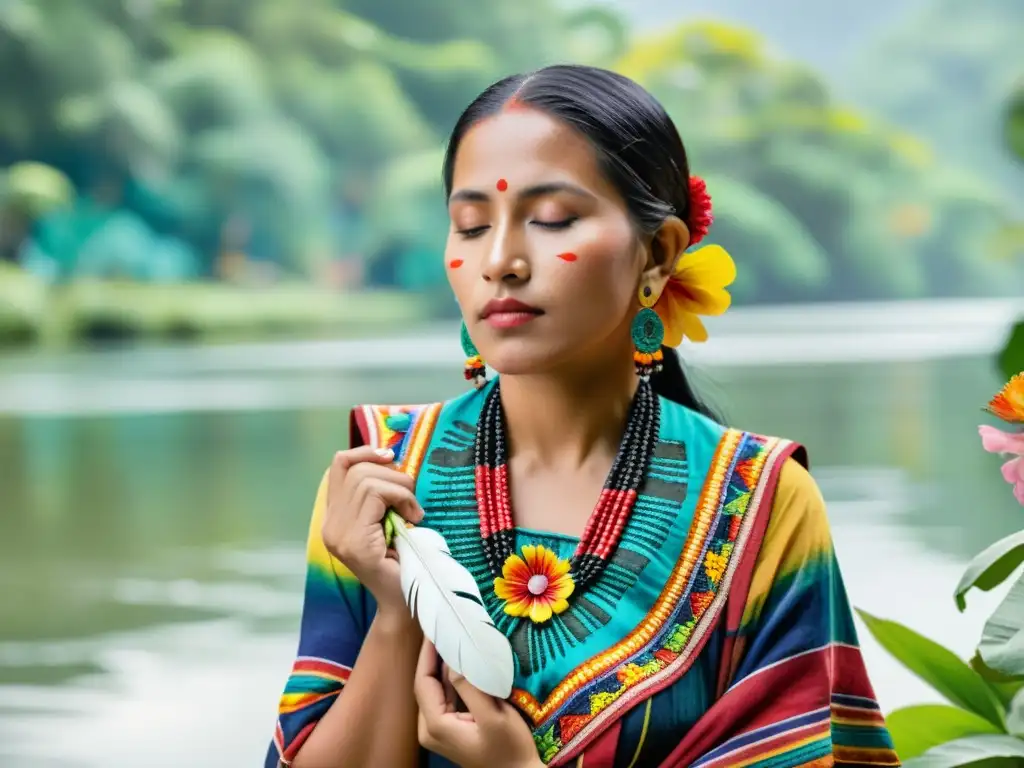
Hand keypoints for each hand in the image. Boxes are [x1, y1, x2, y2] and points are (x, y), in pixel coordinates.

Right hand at [322, 446, 423, 618]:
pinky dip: (401, 498)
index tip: (391, 455)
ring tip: (414, 510)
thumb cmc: (404, 560)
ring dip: (400, 488)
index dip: (364, 452)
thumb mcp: (390, 518)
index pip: (338, 466)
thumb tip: (391, 455)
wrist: (407, 603)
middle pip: (355, 469)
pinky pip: (376, 495)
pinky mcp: (353, 541)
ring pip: (366, 480)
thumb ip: (381, 493)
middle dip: (392, 473)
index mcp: (335, 518)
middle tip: (411, 497)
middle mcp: (330, 525)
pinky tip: (414, 517)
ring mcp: (338, 534)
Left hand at [415, 639, 541, 767]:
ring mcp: (439, 730)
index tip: (433, 628)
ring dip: (442, 665)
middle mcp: (430, 728)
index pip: (423, 681)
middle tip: (443, 628)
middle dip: (433, 656)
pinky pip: (445, 697)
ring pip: (436, 690)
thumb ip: (470, 687)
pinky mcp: (450, 729)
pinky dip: (451, 678)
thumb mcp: (493, 716)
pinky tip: (461, 662)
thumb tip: (453, 660)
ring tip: (451, 638)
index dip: (427, 653)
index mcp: (435, 725)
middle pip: (426, 684)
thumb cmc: (510, 748)